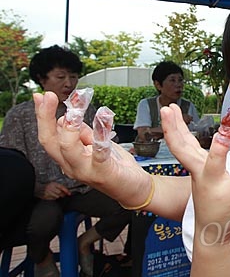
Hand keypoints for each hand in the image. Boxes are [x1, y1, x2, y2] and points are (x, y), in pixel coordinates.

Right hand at [34, 92, 150, 206]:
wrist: (133, 188)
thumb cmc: (113, 165)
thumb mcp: (94, 145)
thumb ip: (81, 134)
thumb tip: (66, 119)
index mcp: (67, 159)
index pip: (48, 137)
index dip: (42, 117)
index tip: (41, 96)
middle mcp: (71, 166)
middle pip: (50, 142)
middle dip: (46, 117)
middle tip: (50, 96)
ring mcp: (86, 170)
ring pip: (68, 148)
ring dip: (70, 125)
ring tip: (74, 108)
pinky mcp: (103, 172)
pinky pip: (99, 151)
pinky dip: (100, 132)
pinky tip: (103, 116)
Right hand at [161, 104, 229, 244]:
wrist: (211, 231)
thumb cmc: (208, 197)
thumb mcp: (200, 171)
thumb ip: (197, 151)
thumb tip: (191, 131)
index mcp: (194, 166)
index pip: (179, 143)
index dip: (172, 125)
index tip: (168, 108)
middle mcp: (200, 173)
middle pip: (185, 149)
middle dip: (176, 129)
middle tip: (171, 109)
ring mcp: (214, 184)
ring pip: (214, 163)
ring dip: (220, 147)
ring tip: (225, 131)